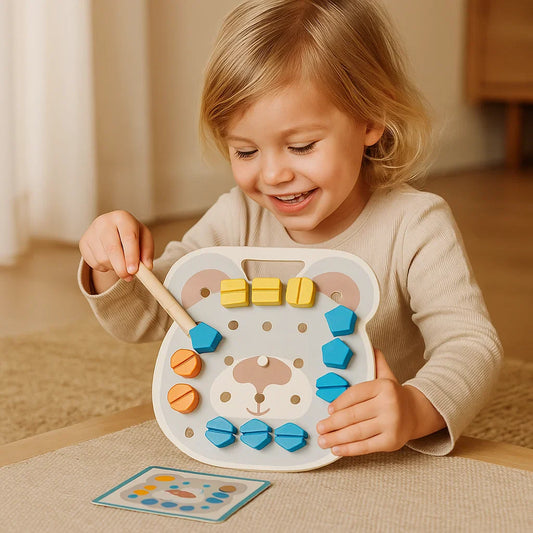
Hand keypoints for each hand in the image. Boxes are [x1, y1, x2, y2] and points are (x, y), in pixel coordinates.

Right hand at [79, 210, 153, 287]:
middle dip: (121, 267)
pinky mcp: (83, 242)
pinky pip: (94, 263)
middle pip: (112, 248)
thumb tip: (147, 267)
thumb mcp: (144, 239)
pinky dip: (104, 268)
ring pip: (103, 258)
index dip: (131, 255)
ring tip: (121, 263)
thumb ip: (147, 252)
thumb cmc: (131, 234)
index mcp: (123, 217)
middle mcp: (104, 221)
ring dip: (114, 268)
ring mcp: (91, 231)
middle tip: (128, 277)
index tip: (134, 270)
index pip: (128, 237)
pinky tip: (110, 260)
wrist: (112, 230)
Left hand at [316, 348, 444, 455]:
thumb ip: (376, 362)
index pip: (355, 394)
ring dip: (336, 438)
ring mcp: (391, 424)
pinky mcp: (392, 442)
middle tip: (319, 427)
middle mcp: (389, 405)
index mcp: (384, 387)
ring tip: (323, 440)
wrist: (417, 413)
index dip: (339, 402)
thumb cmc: (393, 395)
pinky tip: (336, 450)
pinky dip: (349, 449)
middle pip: (354, 415)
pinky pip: (366, 446)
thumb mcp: (386, 375)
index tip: (328, 410)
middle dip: (333, 423)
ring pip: (357, 432)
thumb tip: (369, 345)